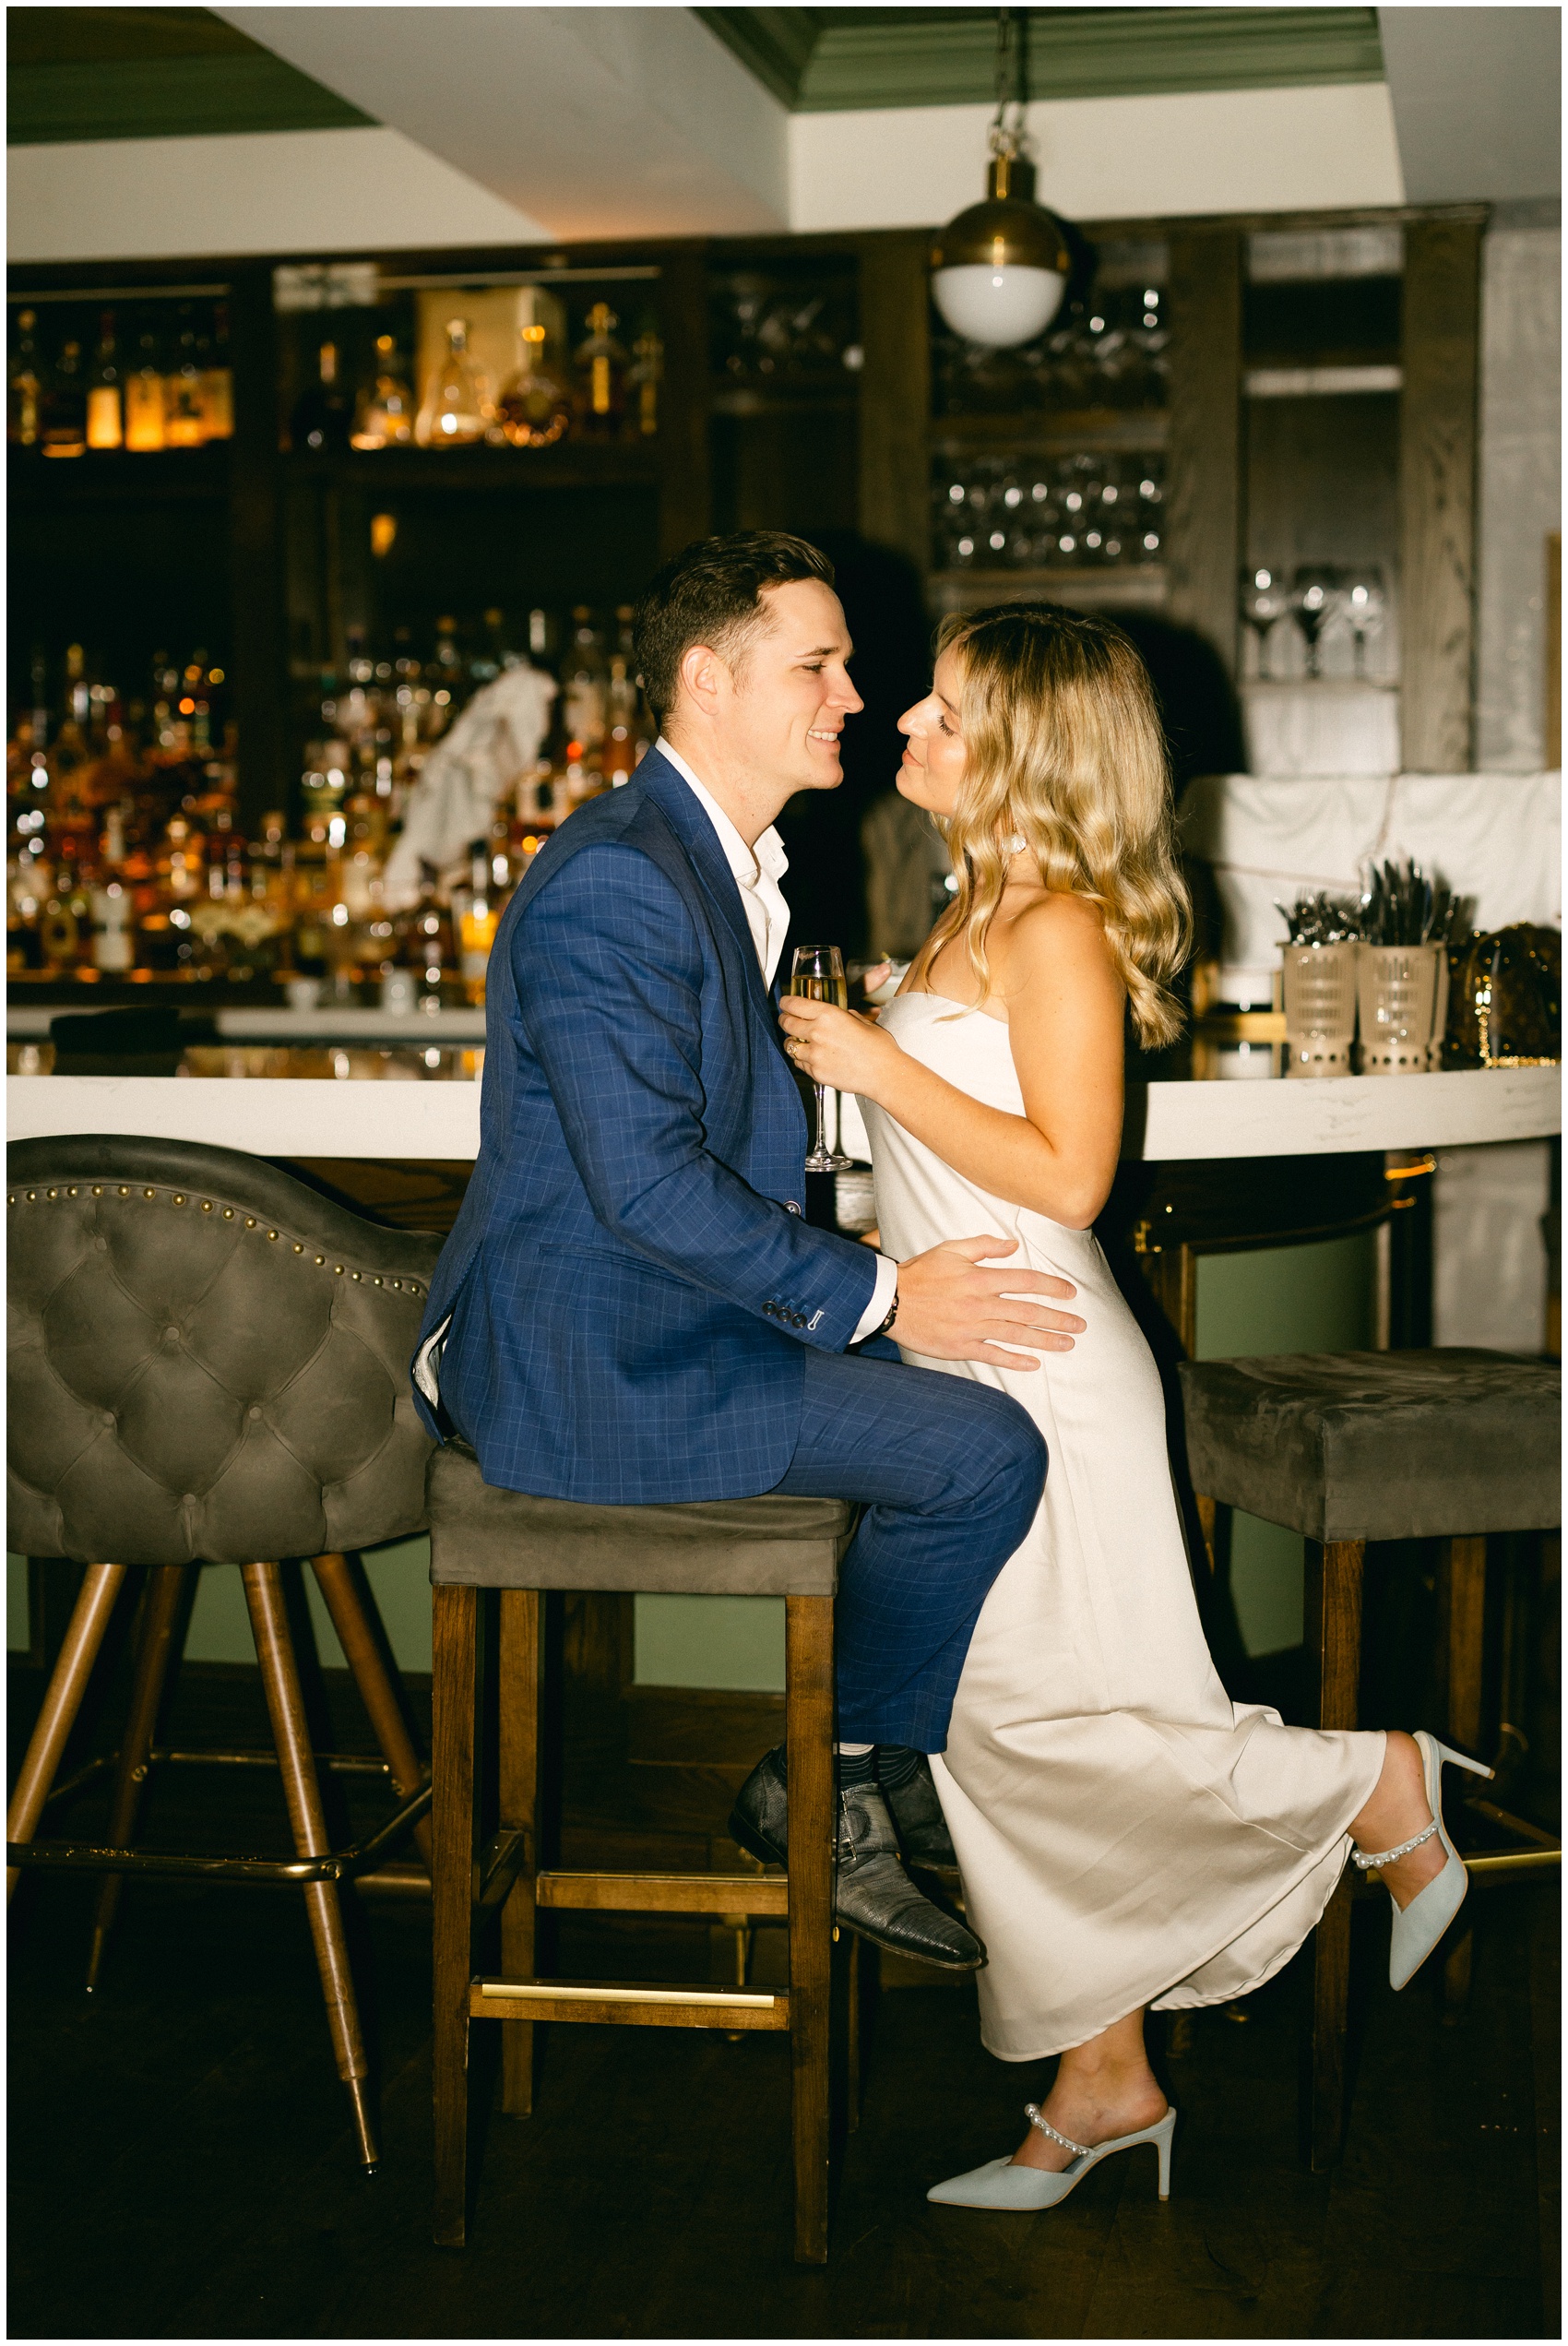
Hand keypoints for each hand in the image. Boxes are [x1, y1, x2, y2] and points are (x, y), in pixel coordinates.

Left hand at [779, 993, 900, 1097]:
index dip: (786, 1003)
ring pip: (789, 1046)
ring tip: (796, 1042)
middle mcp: (817, 1033)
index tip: (785, 1003)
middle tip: (786, 1020)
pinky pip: (800, 1063)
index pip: (795, 1005)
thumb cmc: (879, 1048)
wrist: (884, 1074)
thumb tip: (844, 1015)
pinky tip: (809, 1057)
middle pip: (787, 1023)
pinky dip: (801, 1059)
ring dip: (791, 1042)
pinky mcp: (816, 1072)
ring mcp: (814, 1054)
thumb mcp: (864, 1022)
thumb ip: (848, 1017)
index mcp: (829, 1015)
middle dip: (784, 1020)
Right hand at [892, 1234, 1082, 1369]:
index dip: (1052, 1286)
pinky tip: (1034, 1363)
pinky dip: (1015, 1360)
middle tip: (1080, 1326)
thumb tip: (1013, 1245)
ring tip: (1068, 1344)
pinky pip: (994, 1355)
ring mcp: (972, 1328)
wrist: (890, 1301)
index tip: (1070, 1293)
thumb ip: (984, 1246)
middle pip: (1028, 1312)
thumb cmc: (920, 1273)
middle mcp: (980, 1304)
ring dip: (1045, 1340)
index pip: (1026, 1281)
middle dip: (1058, 1319)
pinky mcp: (961, 1347)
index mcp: (980, 1278)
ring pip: (1016, 1335)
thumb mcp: (950, 1249)